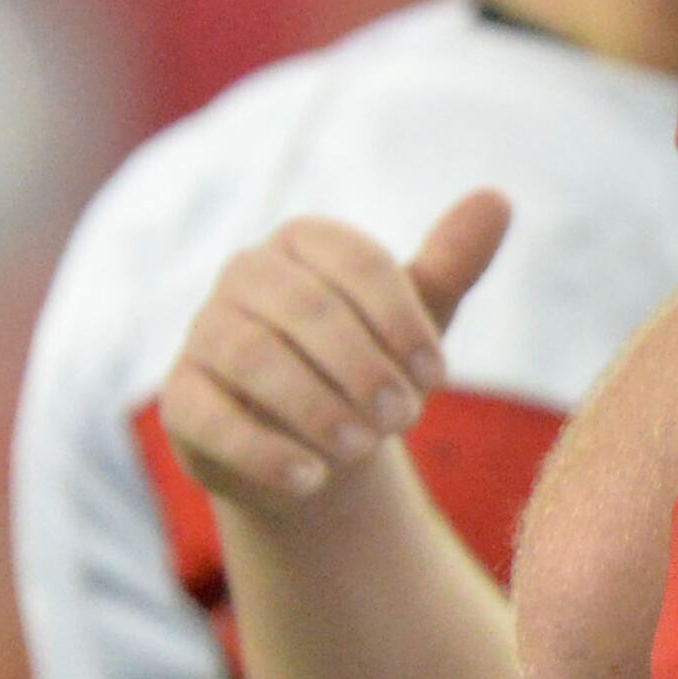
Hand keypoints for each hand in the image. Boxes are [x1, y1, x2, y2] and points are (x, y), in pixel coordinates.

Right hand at [158, 191, 513, 514]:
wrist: (316, 446)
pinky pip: (209, 416)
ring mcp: (204, 333)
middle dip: (363, 367)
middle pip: (307, 308)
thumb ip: (451, 263)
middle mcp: (246, 274)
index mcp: (305, 240)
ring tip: (366, 450)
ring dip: (316, 406)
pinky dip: (262, 450)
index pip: (356, 262)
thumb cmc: (370, 366)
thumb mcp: (417, 320)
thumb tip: (497, 198)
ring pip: (254, 357)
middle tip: (407, 419)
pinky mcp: (181, 398)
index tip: (437, 377)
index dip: (401, 319)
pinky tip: (312, 479)